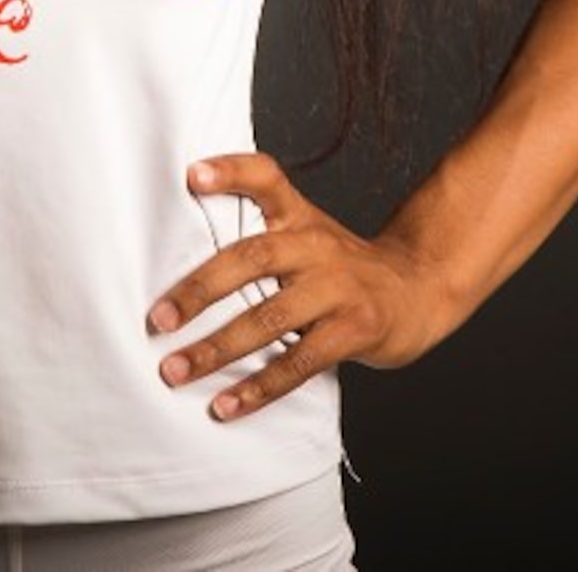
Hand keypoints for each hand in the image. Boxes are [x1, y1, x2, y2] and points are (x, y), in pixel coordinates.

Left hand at [144, 153, 451, 421]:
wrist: (419, 290)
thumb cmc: (341, 268)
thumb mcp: (308, 235)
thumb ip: (257, 238)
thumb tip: (174, 267)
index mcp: (299, 218)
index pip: (266, 179)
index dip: (230, 172)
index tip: (191, 175)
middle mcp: (316, 246)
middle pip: (253, 258)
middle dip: (199, 290)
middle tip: (158, 320)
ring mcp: (339, 288)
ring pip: (269, 317)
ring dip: (217, 348)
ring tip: (174, 371)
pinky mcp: (355, 330)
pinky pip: (298, 363)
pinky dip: (257, 388)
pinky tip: (224, 406)